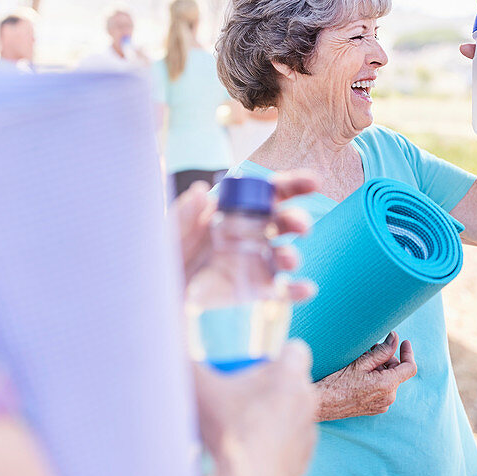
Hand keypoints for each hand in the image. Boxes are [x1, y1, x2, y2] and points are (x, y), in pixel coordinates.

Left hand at [175, 171, 317, 281]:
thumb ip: (184, 213)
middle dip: (297, 221)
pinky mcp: (256, 289)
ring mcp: (257, 262)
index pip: (271, 192)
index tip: (313, 183)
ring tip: (288, 260)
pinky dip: (296, 290)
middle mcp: (253, 233)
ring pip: (284, 255)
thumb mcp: (171, 231)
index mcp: (238, 210)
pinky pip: (281, 290)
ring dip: (292, 255)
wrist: (163, 292)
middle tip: (301, 226)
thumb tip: (200, 191)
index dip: (294, 185)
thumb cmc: (168, 253)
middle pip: (284, 222)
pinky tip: (306, 289)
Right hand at [195, 341, 318, 475]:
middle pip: (293, 379)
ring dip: (278, 411)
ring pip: (295, 409)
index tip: (257, 364)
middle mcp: (308, 398)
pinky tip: (256, 444)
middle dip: (273, 383)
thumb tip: (170, 339)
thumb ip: (186, 359)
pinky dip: (280, 439)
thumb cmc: (226, 433)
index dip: (277, 353)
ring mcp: (309, 428)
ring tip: (248, 421)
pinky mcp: (306, 455)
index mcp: (289, 375)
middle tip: (244, 394)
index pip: (296, 348)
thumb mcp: (200, 390)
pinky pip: (294, 438)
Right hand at [315, 332, 417, 419]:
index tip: (403, 342)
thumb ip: (382, 351)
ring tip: (361, 360)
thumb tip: (394, 338)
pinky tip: (359, 373)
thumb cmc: (337, 382)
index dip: (408, 352)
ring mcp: (381, 405)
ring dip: (379, 368)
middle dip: (387, 358)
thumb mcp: (360, 362)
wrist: (321, 403)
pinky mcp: (374, 408)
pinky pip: (381, 390)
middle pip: (396, 372)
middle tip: (370, 348)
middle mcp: (388, 398)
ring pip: (388, 380)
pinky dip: (375, 379)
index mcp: (387, 386)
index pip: (409, 367)